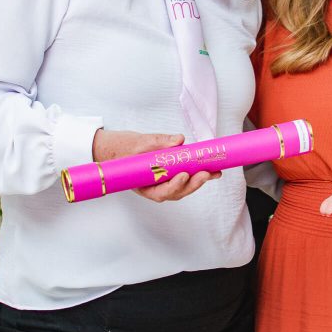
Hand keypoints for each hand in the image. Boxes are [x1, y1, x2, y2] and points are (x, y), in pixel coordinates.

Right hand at [92, 128, 219, 202]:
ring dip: (199, 181)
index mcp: (144, 185)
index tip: (183, 175)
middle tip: (206, 173)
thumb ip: (159, 141)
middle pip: (176, 192)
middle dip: (193, 184)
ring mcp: (164, 183)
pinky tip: (210, 169)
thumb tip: (179, 139)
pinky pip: (185, 178)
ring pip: (183, 187)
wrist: (118, 148)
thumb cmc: (125, 148)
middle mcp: (155, 187)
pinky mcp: (171, 175)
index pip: (161, 192)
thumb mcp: (139, 142)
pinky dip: (197, 174)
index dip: (174, 186)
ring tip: (213, 172)